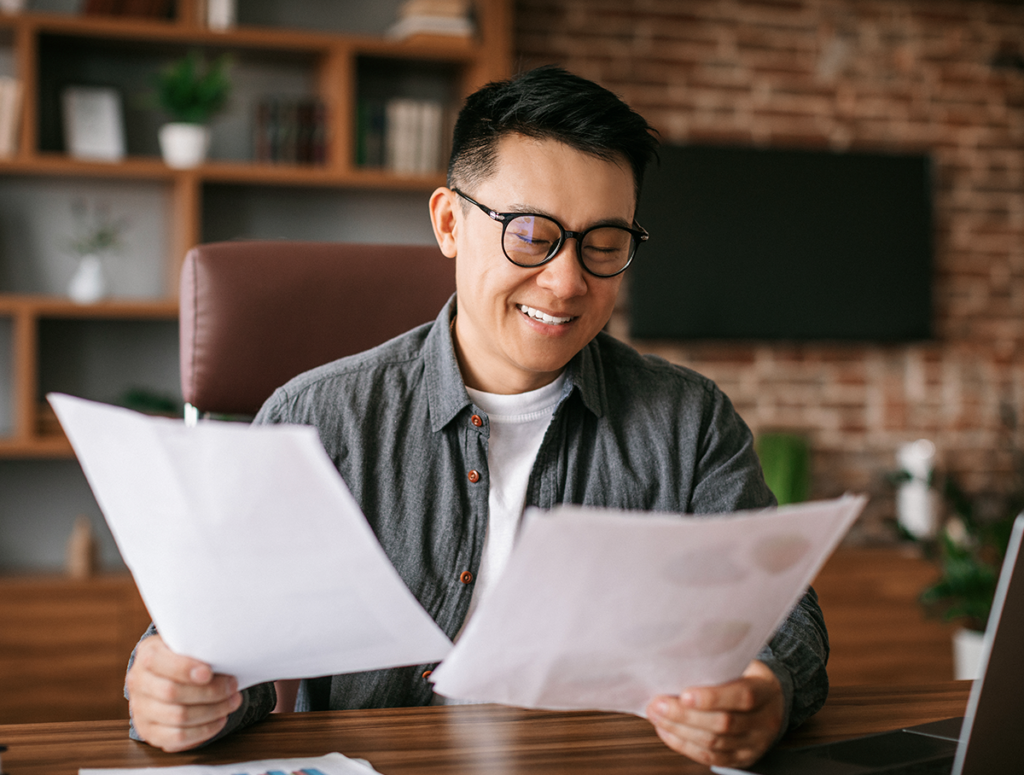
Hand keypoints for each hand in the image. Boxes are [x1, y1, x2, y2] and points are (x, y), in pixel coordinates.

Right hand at [126, 634, 241, 751]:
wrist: (164, 675)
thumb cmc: (184, 656)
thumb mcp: (186, 644)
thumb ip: (197, 648)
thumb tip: (224, 656)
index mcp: (147, 654)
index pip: (158, 662)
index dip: (184, 669)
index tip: (208, 672)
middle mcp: (138, 683)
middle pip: (172, 693)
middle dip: (209, 691)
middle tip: (232, 686)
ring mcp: (141, 710)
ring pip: (178, 717)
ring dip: (212, 711)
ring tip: (232, 701)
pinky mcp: (149, 731)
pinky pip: (178, 737)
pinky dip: (204, 730)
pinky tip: (220, 719)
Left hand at [645, 660, 784, 767]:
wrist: (774, 702)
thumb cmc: (747, 677)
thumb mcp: (743, 664)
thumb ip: (719, 665)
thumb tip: (678, 662)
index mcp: (767, 690)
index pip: (742, 696)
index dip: (713, 698)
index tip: (684, 694)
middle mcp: (766, 721)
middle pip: (723, 724)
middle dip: (685, 715)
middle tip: (658, 703)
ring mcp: (755, 744)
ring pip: (714, 744)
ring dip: (679, 730)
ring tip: (657, 715)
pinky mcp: (743, 758)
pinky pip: (711, 758)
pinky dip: (684, 745)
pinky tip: (667, 730)